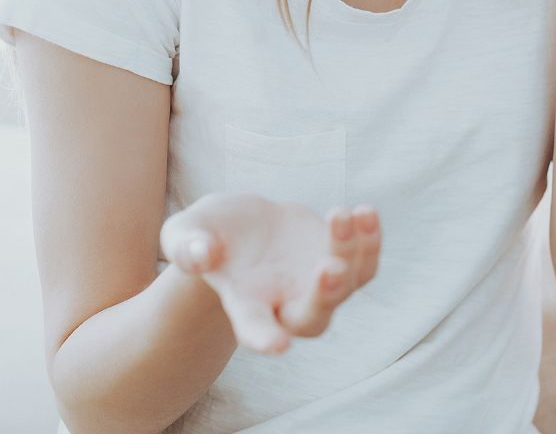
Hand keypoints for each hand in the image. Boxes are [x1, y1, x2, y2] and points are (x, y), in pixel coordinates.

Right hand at [160, 192, 381, 353]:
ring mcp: (317, 286)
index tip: (278, 345)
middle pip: (313, 319)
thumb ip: (186, 247)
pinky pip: (364, 262)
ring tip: (340, 214)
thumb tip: (202, 255)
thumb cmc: (207, 236)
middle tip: (330, 268)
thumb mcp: (184, 234)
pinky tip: (365, 211)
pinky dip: (370, 240)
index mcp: (245, 305)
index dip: (265, 339)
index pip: (255, 329)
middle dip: (326, 297)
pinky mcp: (339, 262)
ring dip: (353, 254)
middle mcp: (285, 304)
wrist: (242, 228)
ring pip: (348, 286)